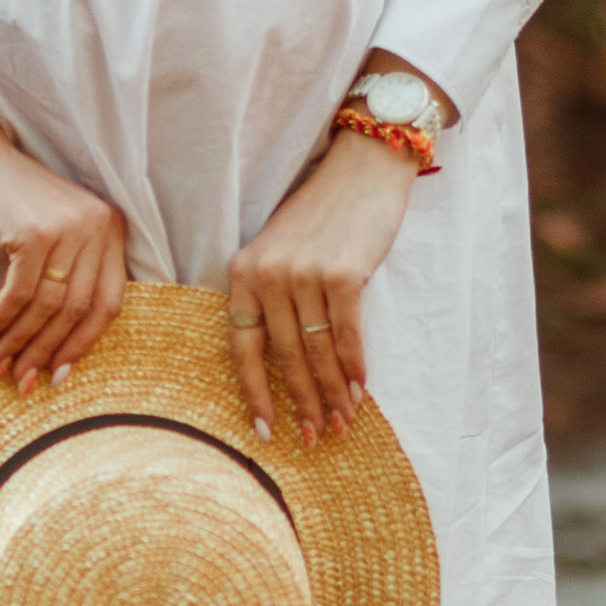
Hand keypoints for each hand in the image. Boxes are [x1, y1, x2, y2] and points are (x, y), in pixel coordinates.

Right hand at [0, 64, 126, 391]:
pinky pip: (20, 294)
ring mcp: (67, 228)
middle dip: (47, 351)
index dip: (83, 344)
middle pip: (78, 310)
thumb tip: (58, 352)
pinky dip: (3, 321)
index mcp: (110, 230)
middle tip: (24, 380)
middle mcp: (97, 226)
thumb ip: (67, 278)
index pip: (108, 303)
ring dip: (21, 342)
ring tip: (0, 365)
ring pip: (48, 306)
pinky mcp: (33, 233)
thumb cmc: (9, 203)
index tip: (60, 374)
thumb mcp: (53, 238)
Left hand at [227, 129, 416, 447]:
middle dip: (302, 404)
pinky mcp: (343, 275)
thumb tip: (284, 363)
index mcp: (244, 271)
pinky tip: (360, 392)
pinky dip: (355, 369)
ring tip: (342, 424)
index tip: (267, 431)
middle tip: (314, 439)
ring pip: (316, 353)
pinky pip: (346, 337)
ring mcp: (304, 274)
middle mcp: (268, 274)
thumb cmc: (324, 214)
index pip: (241, 346)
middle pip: (284, 357)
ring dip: (332, 394)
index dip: (254, 393)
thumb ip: (273, 297)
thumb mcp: (281, 250)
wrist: (363, 165)